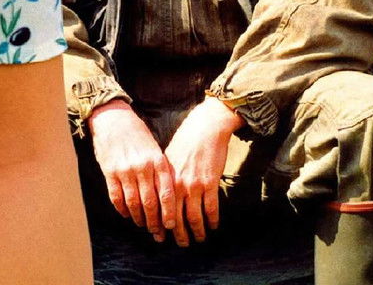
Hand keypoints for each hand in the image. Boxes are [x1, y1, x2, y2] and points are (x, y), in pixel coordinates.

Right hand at [87, 100, 176, 241]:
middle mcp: (143, 167)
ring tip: (143, 226)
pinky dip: (122, 209)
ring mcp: (125, 171)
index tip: (171, 225)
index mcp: (158, 161)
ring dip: (139, 218)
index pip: (167, 193)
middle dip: (154, 221)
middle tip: (157, 233)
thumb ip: (161, 170)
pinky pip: (116, 197)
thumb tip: (169, 195)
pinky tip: (127, 215)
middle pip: (150, 202)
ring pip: (133, 203)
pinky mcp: (109, 172)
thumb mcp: (155, 148)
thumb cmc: (138, 133)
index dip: (169, 212)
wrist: (113, 118)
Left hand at [163, 97, 243, 245]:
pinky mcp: (210, 183)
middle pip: (176, 218)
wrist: (205, 127)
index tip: (161, 236)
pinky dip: (212, 220)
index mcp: (165, 180)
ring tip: (199, 239)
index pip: (159, 210)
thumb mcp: (168, 158)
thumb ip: (164, 178)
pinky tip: (213, 226)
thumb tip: (159, 194)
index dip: (160, 226)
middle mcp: (177, 186)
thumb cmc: (186, 141)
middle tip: (182, 244)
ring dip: (197, 232)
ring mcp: (194, 185)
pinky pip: (211, 208)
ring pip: (194, 217)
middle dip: (179, 235)